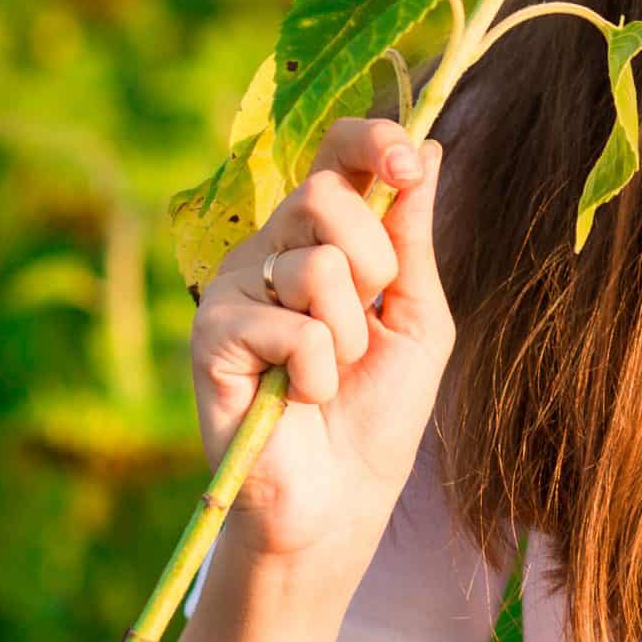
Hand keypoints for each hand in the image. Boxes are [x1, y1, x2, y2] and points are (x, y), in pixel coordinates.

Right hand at [188, 117, 453, 563]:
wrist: (340, 500)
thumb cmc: (378, 410)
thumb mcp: (415, 315)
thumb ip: (412, 236)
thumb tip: (429, 146)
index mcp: (322, 237)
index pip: (334, 153)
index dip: (372, 141)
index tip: (410, 163)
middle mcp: (271, 251)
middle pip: (324, 192)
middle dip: (375, 262)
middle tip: (370, 322)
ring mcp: (235, 289)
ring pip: (317, 262)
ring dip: (350, 332)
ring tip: (331, 373)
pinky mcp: (211, 334)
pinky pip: (291, 326)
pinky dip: (317, 371)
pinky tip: (299, 399)